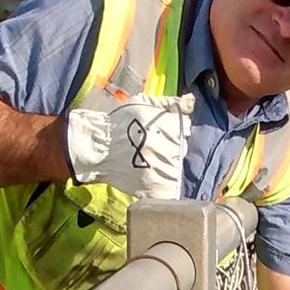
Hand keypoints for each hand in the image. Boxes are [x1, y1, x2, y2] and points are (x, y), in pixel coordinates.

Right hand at [62, 92, 192, 197]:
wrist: (98, 148)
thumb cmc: (120, 123)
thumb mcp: (142, 103)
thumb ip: (169, 102)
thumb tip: (191, 100)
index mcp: (164, 126)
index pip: (186, 127)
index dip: (174, 127)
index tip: (161, 130)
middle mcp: (164, 148)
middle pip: (181, 147)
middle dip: (171, 145)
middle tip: (152, 145)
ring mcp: (160, 170)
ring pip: (176, 167)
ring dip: (167, 164)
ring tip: (149, 159)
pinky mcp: (154, 189)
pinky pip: (170, 188)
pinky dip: (165, 184)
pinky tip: (153, 176)